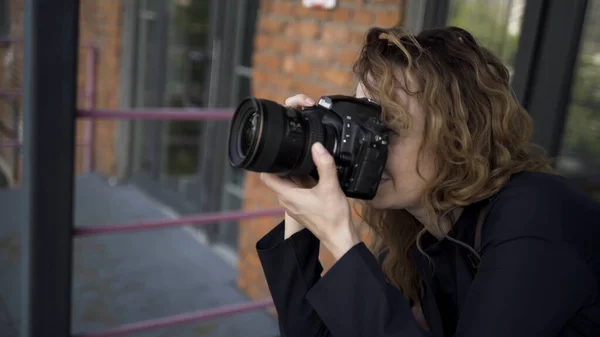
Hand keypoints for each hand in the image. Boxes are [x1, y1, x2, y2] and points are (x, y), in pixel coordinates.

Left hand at [261, 142, 360, 259]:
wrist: (339, 236)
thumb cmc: (333, 216)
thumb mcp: (331, 186)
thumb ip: (324, 165)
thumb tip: (317, 147)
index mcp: (287, 195)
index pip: (266, 176)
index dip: (270, 164)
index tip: (279, 155)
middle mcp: (286, 201)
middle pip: (278, 178)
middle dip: (287, 168)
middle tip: (302, 160)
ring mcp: (292, 206)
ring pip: (288, 185)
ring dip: (296, 176)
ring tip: (311, 170)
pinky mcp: (300, 209)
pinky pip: (296, 192)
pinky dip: (303, 185)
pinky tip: (316, 182)